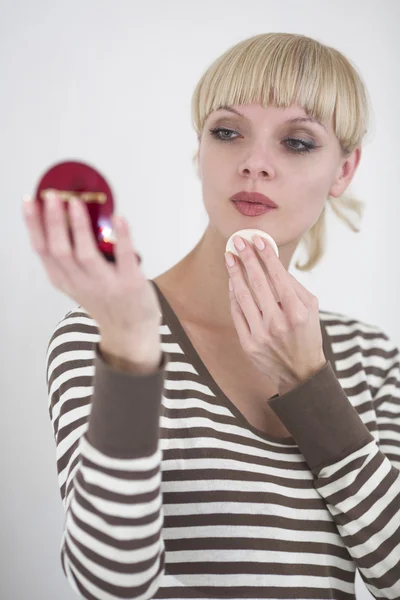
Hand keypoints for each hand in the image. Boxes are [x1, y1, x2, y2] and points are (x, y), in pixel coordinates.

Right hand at [22, 191, 161, 358]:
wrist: (129, 331)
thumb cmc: (103, 300)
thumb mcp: (76, 283)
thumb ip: (69, 258)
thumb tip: (65, 215)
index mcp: (64, 280)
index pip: (42, 250)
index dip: (33, 225)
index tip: (29, 201)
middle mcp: (81, 283)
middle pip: (59, 251)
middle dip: (52, 222)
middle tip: (52, 196)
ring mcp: (106, 284)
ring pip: (85, 255)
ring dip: (79, 227)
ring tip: (76, 202)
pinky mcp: (130, 283)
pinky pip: (124, 257)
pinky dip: (122, 236)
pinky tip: (119, 217)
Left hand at [225, 235, 326, 394]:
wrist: (300, 372)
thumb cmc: (307, 333)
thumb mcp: (311, 309)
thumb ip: (294, 286)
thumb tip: (273, 263)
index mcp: (297, 312)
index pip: (278, 276)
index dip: (266, 256)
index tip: (257, 239)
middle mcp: (278, 322)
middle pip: (258, 283)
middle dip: (247, 259)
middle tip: (238, 241)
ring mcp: (261, 334)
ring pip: (243, 297)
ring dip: (235, 274)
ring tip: (230, 258)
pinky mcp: (248, 344)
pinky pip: (237, 313)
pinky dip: (233, 295)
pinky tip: (232, 281)